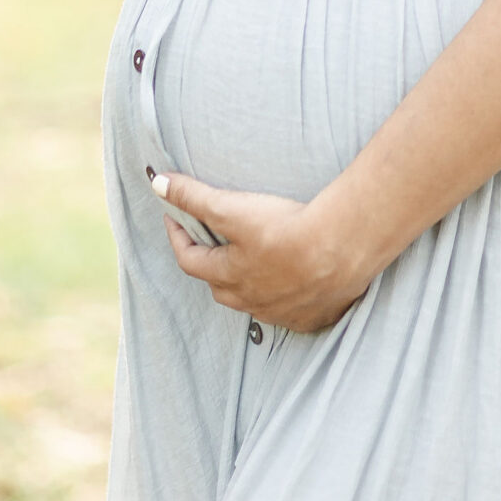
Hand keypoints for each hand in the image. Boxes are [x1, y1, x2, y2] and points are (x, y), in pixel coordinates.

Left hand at [152, 171, 371, 332]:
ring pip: (254, 302)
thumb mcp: (234, 208)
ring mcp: (283, 312)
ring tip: (251, 263)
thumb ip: (195, 196)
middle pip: (220, 287)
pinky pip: (290, 313)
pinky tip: (293, 286)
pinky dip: (284, 300)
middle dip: (210, 265)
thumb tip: (158, 183)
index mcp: (229, 277)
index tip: (173, 216)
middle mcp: (251, 301)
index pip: (189, 260)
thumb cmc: (285, 228)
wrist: (342, 248)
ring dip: (246, 285)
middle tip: (211, 242)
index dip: (178, 236)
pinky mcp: (312, 316)